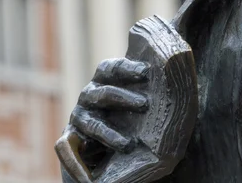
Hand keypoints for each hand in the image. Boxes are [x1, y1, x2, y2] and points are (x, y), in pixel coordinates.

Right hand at [56, 58, 149, 182]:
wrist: (103, 146)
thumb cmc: (128, 114)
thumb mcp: (136, 99)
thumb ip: (148, 88)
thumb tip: (174, 71)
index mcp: (104, 79)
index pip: (113, 68)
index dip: (128, 68)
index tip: (146, 72)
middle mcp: (89, 95)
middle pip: (104, 93)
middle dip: (124, 98)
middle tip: (145, 104)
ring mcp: (79, 116)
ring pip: (92, 124)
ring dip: (109, 135)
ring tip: (128, 145)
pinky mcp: (70, 139)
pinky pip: (67, 149)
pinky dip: (76, 164)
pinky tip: (89, 177)